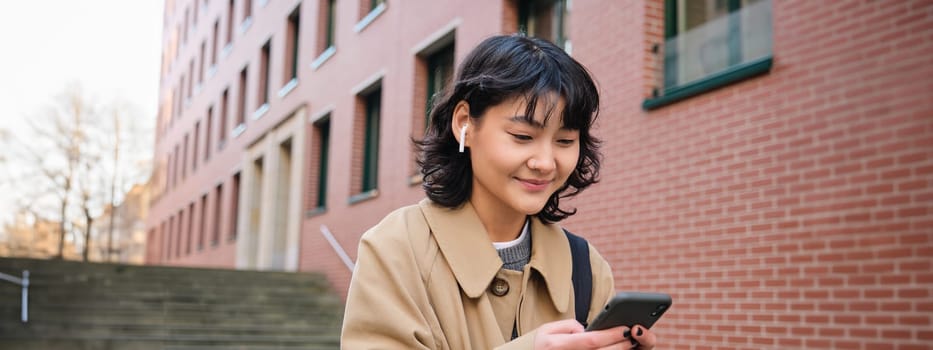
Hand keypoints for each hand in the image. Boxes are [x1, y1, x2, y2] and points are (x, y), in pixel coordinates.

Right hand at [532, 320, 656, 349]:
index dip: (610, 335)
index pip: (590, 340)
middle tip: (632, 336)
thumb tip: (586, 330)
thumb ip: (568, 326)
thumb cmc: (538, 344)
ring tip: (628, 345)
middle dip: (620, 345)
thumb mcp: (547, 329)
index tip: (624, 328)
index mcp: (556, 345)